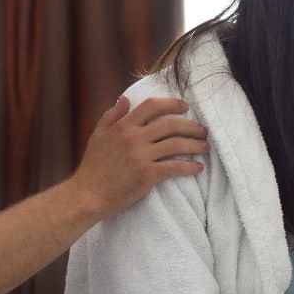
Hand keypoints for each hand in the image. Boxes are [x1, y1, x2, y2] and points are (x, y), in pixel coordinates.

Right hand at [70, 96, 207, 218]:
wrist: (88, 195)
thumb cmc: (93, 166)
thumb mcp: (97, 135)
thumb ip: (111, 115)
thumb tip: (125, 98)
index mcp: (123, 126)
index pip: (152, 106)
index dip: (172, 103)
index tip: (185, 107)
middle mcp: (133, 138)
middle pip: (170, 124)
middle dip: (191, 125)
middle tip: (202, 130)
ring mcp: (141, 156)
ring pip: (176, 144)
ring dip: (195, 145)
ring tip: (205, 147)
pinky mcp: (147, 175)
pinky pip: (174, 167)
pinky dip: (189, 167)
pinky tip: (198, 168)